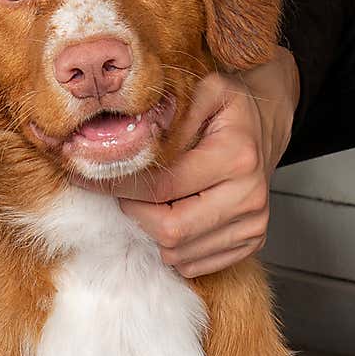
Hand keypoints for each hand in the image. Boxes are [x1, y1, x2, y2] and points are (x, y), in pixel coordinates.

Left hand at [89, 49, 299, 278]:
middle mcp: (249, 196)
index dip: (120, 186)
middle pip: (170, 229)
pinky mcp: (250, 243)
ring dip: (153, 232)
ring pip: (179, 253)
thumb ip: (171, 111)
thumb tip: (137, 138)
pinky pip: (194, 265)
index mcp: (237, 156)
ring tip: (152, 203)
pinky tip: (174, 217)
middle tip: (125, 194)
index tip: (89, 178)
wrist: (265, 128)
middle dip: (136, 214)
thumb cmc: (229, 110)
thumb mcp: (206, 90)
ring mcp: (252, 225)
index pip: (162, 187)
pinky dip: (173, 248)